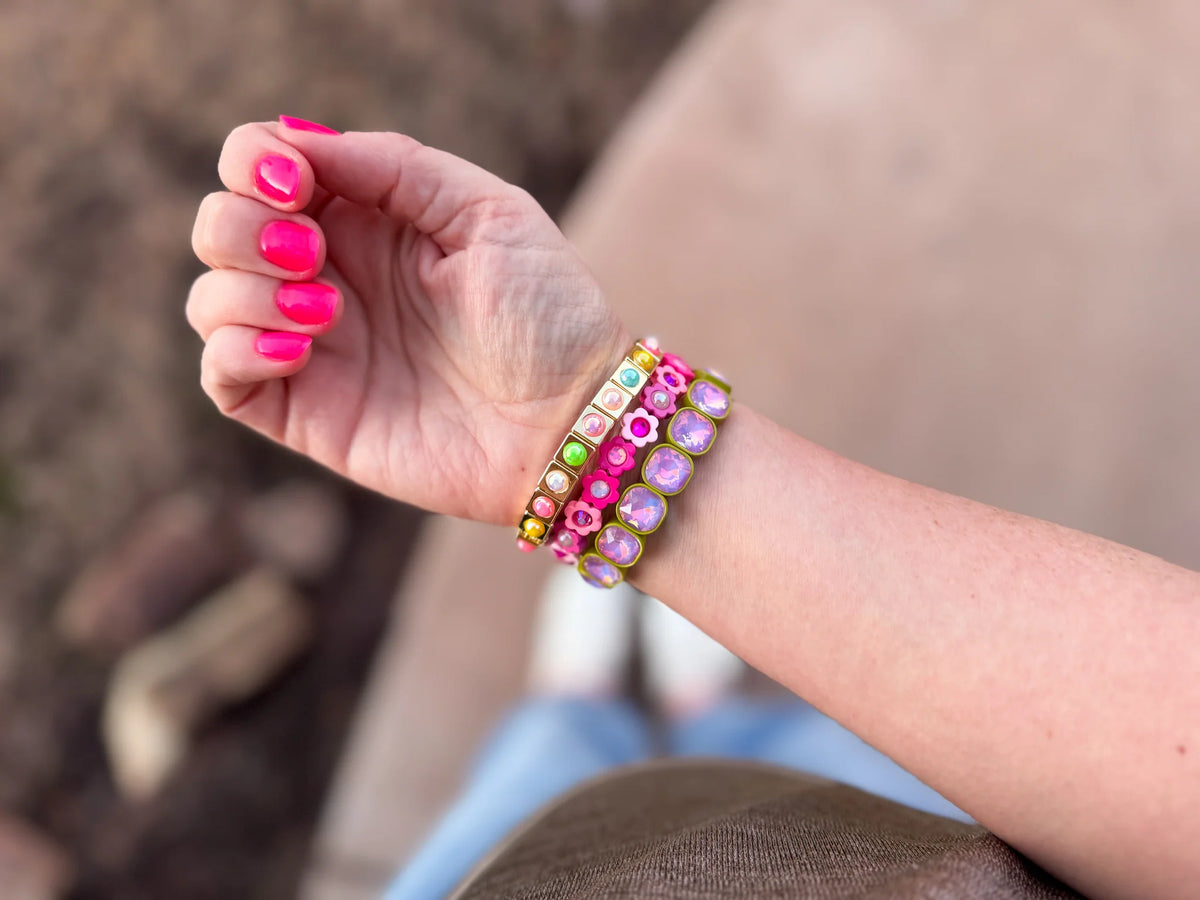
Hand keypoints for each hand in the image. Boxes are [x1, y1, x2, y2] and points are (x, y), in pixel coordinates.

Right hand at [189, 119, 629, 524]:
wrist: (569, 422)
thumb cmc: (547, 314)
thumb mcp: (488, 211)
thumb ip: (395, 165)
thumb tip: (296, 141)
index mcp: (367, 218)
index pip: (260, 165)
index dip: (254, 161)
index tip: (297, 184)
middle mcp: (328, 275)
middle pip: (218, 225)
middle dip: (244, 226)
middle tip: (313, 253)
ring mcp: (311, 345)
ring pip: (208, 299)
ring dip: (245, 291)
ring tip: (328, 313)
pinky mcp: (306, 411)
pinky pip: (219, 375)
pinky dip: (237, 350)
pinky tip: (301, 349)